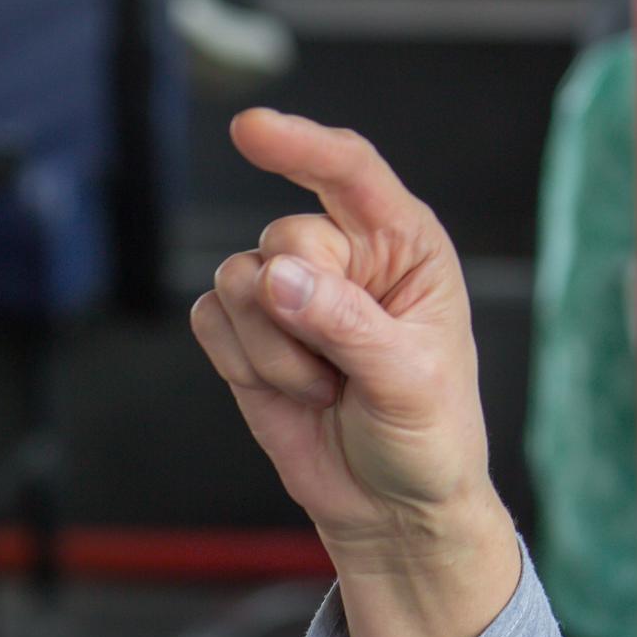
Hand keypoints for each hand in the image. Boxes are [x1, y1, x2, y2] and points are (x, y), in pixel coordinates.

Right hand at [191, 111, 520, 636]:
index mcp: (406, 244)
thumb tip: (276, 275)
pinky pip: (208, 320)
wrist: (392, 507)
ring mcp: (291, 290)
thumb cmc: (427, 436)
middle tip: (343, 370)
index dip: (302, 146)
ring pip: (237, 281)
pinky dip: (240, 364)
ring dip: (272, 351)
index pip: (351, 172)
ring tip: (325, 387)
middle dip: (302, 313)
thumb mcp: (407, 381)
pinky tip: (287, 391)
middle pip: (283, 237)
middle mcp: (348, 254)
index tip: (252, 129)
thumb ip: (345, 323)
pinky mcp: (247, 330)